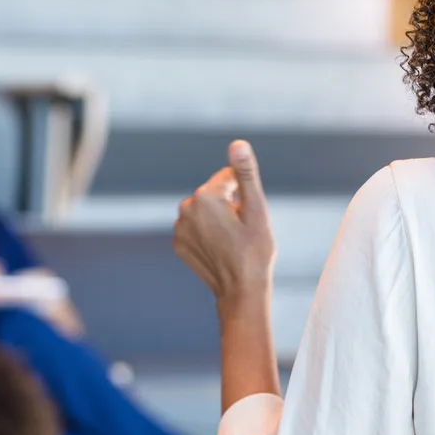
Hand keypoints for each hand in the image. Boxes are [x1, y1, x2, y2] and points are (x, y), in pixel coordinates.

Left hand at [173, 140, 276, 308]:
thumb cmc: (254, 250)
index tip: (248, 217)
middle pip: (215, 194)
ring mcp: (179, 228)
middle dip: (230, 206)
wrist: (241, 291)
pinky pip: (196, 228)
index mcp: (205, 195)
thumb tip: (237, 143)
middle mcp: (186, 208)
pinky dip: (207, 234)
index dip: (244, 195)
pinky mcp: (178, 243)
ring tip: (230, 242)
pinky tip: (218, 249)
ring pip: (205, 211)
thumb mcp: (256, 209)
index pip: (230, 178)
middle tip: (241, 231)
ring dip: (218, 220)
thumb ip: (245, 174)